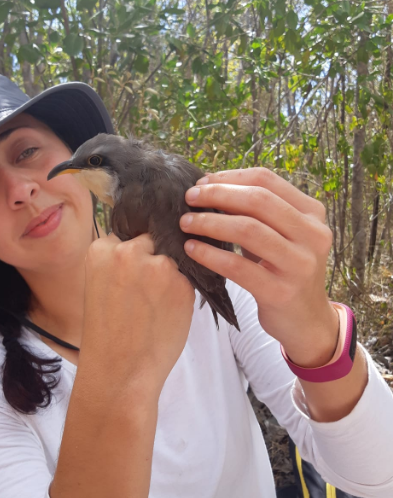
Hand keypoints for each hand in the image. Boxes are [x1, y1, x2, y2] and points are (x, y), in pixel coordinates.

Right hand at [80, 232, 195, 396]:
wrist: (120, 372)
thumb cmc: (106, 334)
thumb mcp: (99, 286)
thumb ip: (118, 264)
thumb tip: (147, 249)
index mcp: (101, 250)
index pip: (126, 236)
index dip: (133, 255)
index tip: (131, 272)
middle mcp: (129, 251)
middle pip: (151, 241)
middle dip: (152, 258)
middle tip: (147, 289)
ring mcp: (158, 266)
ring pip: (171, 260)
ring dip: (169, 276)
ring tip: (157, 306)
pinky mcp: (182, 284)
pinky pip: (185, 280)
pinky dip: (180, 294)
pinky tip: (167, 314)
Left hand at [179, 167, 338, 367]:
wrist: (305, 319)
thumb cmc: (283, 269)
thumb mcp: (279, 234)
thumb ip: (255, 211)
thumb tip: (209, 187)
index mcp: (311, 212)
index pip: (266, 180)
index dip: (230, 177)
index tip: (202, 181)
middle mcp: (312, 234)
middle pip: (258, 200)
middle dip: (217, 194)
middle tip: (190, 197)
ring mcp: (299, 264)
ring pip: (248, 230)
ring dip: (210, 222)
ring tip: (186, 222)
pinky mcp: (281, 292)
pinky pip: (238, 267)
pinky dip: (210, 255)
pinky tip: (191, 250)